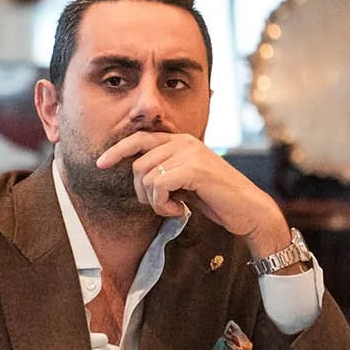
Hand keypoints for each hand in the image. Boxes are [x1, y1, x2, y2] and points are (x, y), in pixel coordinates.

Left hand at [94, 130, 291, 261]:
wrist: (248, 210)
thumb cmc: (217, 199)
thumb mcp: (186, 181)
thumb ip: (165, 172)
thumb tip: (138, 175)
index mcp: (181, 141)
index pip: (140, 139)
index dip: (117, 150)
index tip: (100, 163)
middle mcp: (184, 142)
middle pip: (138, 164)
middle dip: (141, 191)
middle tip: (160, 205)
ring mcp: (190, 153)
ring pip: (146, 176)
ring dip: (154, 200)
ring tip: (173, 207)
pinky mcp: (194, 168)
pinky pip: (159, 185)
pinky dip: (163, 204)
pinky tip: (179, 210)